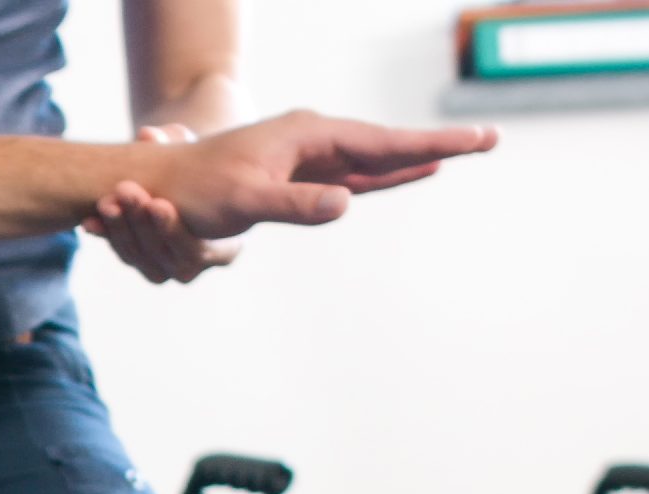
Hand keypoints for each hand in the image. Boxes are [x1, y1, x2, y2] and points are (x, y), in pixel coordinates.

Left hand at [84, 126, 243, 284]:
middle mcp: (194, 267)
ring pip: (138, 257)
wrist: (185, 183)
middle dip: (141, 223)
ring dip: (120, 229)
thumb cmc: (203, 168)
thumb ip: (176, 143)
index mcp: (226, 250)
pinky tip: (89, 222)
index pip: (197, 248)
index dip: (173, 227)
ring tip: (106, 201)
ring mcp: (165, 270)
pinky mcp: (140, 263)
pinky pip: (122, 252)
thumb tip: (147, 133)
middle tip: (126, 191)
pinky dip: (106, 235)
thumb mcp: (195, 154)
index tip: (157, 203)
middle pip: (163, 254)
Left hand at [149, 110, 497, 239]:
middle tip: (490, 139)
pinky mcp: (303, 175)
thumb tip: (346, 202)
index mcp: (309, 135)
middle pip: (390, 143)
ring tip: (465, 152)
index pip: (383, 142)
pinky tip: (414, 172)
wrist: (158, 183)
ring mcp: (311, 155)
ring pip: (377, 157)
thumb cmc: (194, 190)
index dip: (430, 146)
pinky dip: (390, 172)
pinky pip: (359, 172)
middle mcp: (315, 138)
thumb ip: (294, 203)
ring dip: (419, 157)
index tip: (474, 142)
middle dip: (438, 144)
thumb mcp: (244, 199)